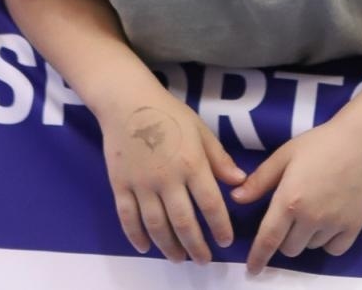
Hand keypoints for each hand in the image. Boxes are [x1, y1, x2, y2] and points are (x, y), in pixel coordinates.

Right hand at [98, 94, 244, 264]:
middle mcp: (167, 179)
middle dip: (196, 246)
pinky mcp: (120, 185)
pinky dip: (135, 236)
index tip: (225, 242)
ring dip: (168, 246)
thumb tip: (240, 182)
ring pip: (156, 225)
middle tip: (203, 260)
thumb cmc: (169, 113)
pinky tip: (145, 247)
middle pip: (183, 222)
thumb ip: (219, 159)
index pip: (211, 204)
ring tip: (178, 258)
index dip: (220, 227)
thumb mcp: (201, 131)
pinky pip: (127, 217)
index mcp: (192, 164)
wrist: (127, 102)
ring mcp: (141, 184)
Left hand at [233, 120, 361, 274]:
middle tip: (292, 214)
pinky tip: (329, 221)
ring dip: (306, 237)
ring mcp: (334, 224)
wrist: (360, 141)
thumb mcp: (284, 155)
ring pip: (311, 247)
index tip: (253, 269)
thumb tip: (236, 198)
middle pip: (289, 248)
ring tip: (314, 209)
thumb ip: (260, 180)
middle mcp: (311, 217)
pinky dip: (328, 242)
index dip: (258, 257)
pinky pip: (334, 249)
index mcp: (289, 200)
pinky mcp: (354, 227)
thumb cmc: (319, 144)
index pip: (268, 239)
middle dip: (284, 237)